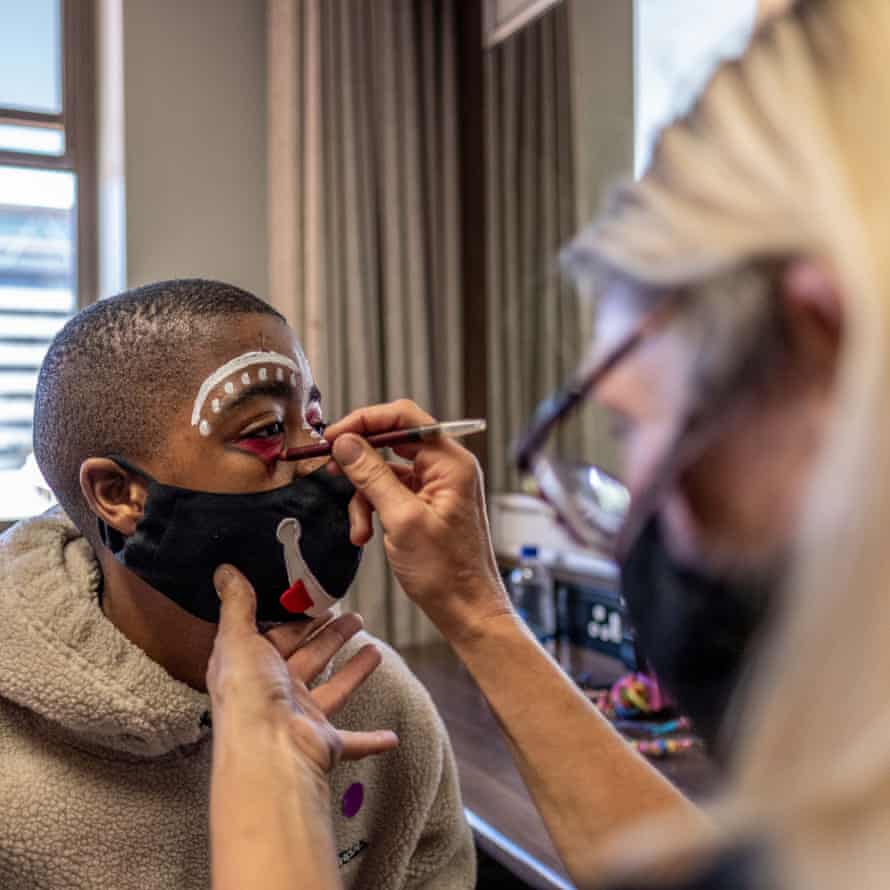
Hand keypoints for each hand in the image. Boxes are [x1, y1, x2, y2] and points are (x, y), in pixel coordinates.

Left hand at [207, 564, 398, 772]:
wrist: (268, 751)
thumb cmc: (249, 695)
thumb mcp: (238, 640)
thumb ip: (236, 605)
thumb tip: (223, 569)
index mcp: (253, 667)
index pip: (279, 636)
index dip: (299, 618)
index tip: (321, 599)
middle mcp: (275, 692)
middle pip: (310, 657)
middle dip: (331, 636)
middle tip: (355, 618)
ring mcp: (301, 717)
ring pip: (333, 689)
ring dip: (353, 672)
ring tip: (376, 650)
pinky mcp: (323, 741)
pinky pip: (353, 741)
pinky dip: (371, 740)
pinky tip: (391, 737)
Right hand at [324, 400, 512, 642]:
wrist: (466, 610)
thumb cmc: (447, 572)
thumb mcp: (401, 519)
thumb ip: (372, 476)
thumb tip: (346, 443)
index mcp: (450, 463)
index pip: (405, 417)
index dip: (366, 421)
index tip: (335, 436)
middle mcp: (446, 468)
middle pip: (392, 442)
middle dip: (360, 461)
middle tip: (331, 469)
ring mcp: (436, 486)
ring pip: (386, 471)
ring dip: (364, 497)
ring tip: (359, 529)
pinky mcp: (426, 505)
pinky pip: (391, 493)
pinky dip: (373, 510)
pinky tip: (366, 535)